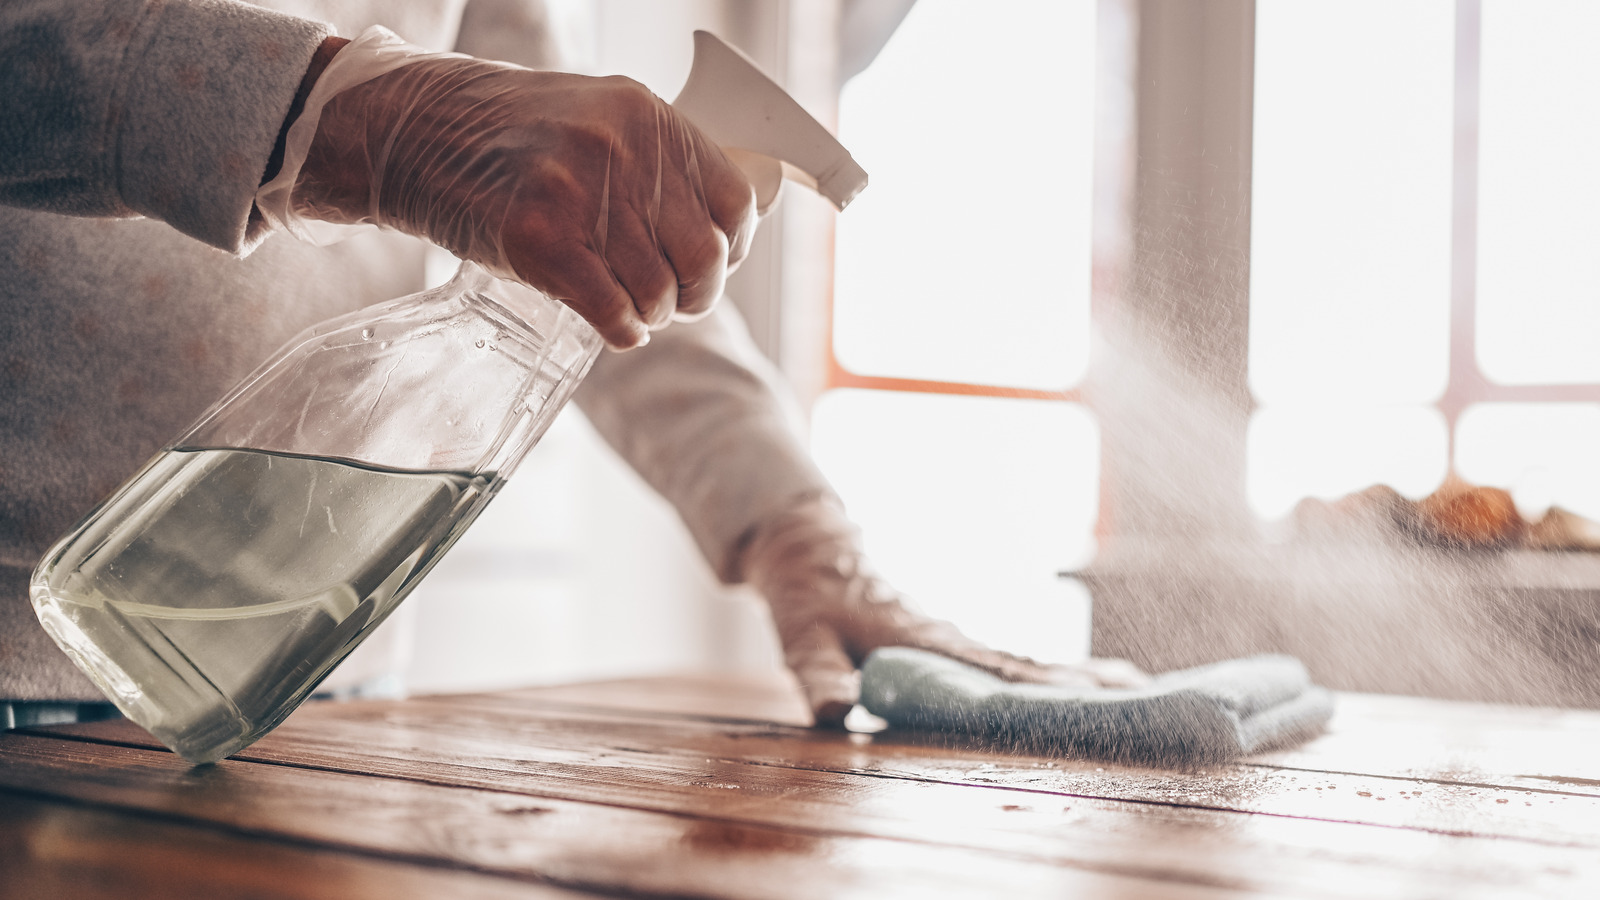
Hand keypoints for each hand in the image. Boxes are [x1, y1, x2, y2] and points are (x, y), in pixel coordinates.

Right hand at [288, 35, 755, 348]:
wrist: (417, 130)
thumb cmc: (511, 135)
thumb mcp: (600, 118)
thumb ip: (656, 161)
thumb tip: (718, 228)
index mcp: (648, 117)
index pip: (734, 202)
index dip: (732, 249)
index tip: (714, 266)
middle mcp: (623, 151)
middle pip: (703, 257)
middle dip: (695, 295)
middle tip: (671, 304)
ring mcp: (580, 195)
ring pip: (658, 292)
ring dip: (651, 315)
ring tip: (630, 310)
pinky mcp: (539, 241)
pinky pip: (613, 312)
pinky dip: (622, 332)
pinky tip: (613, 327)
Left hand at [741, 498, 1148, 725]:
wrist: (810, 552)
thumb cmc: (807, 600)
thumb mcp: (803, 641)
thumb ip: (820, 678)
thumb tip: (837, 713)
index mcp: (926, 643)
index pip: (994, 672)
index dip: (1043, 691)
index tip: (1093, 701)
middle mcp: (953, 641)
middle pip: (1029, 668)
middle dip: (1085, 685)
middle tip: (1147, 698)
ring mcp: (957, 642)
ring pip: (1027, 664)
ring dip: (1079, 679)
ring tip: (1138, 690)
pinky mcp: (953, 645)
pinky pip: (1010, 664)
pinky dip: (1051, 675)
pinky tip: (1084, 685)